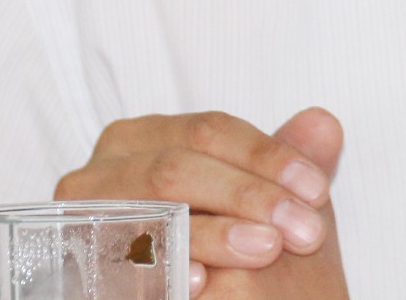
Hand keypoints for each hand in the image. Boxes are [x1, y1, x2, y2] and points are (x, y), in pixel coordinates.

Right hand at [53, 106, 347, 296]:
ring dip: (214, 233)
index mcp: (142, 138)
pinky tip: (201, 280)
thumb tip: (324, 124)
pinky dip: (163, 268)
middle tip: (303, 231)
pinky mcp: (81, 268)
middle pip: (177, 168)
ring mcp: (84, 220)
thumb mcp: (258, 204)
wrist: (200, 299)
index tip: (318, 189)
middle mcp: (103, 172)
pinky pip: (120, 267)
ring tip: (266, 248)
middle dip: (247, 196)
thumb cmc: (222, 249)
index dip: (268, 156)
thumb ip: (284, 163)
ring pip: (154, 213)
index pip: (209, 131)